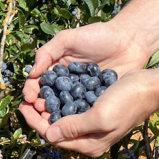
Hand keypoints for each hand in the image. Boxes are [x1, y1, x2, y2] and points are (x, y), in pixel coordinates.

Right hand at [20, 21, 149, 132]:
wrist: (130, 40)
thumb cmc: (98, 35)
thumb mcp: (68, 38)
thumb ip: (47, 52)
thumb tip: (32, 73)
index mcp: (56, 69)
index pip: (38, 84)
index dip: (31, 91)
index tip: (29, 98)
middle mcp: (66, 84)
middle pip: (48, 100)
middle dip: (41, 108)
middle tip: (39, 113)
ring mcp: (82, 94)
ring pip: (64, 109)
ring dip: (56, 117)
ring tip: (52, 120)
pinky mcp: (97, 101)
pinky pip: (84, 112)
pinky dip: (77, 118)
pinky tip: (73, 123)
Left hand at [21, 70, 158, 156]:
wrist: (150, 87)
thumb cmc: (127, 101)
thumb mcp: (98, 116)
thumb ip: (73, 127)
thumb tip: (49, 135)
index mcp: (89, 145)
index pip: (53, 137)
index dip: (35, 122)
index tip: (22, 106)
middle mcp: (90, 139)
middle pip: (56, 130)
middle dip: (39, 115)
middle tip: (25, 98)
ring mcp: (94, 126)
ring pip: (63, 120)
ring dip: (49, 108)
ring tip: (36, 94)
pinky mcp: (97, 112)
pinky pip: (73, 110)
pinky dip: (61, 101)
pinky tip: (54, 90)